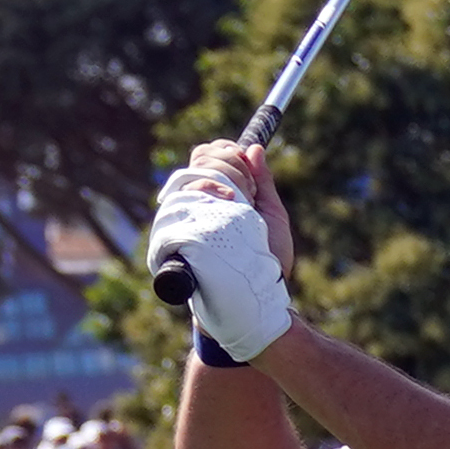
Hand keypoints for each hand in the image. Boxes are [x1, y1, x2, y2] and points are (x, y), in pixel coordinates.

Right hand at [148, 143, 300, 365]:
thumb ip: (264, 183)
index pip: (206, 155)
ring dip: (224, 180)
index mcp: (215, 195)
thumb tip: (255, 148)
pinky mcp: (178, 234)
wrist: (257, 300)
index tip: (246, 162)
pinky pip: (182, 199)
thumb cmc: (267, 263)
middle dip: (229, 164)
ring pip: (192, 174)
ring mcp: (185, 218)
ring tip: (241, 203)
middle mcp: (196, 203)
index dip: (226, 150)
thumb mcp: (271, 217)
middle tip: (249, 191)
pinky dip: (209, 193)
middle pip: (198, 159)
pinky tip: (230, 203)